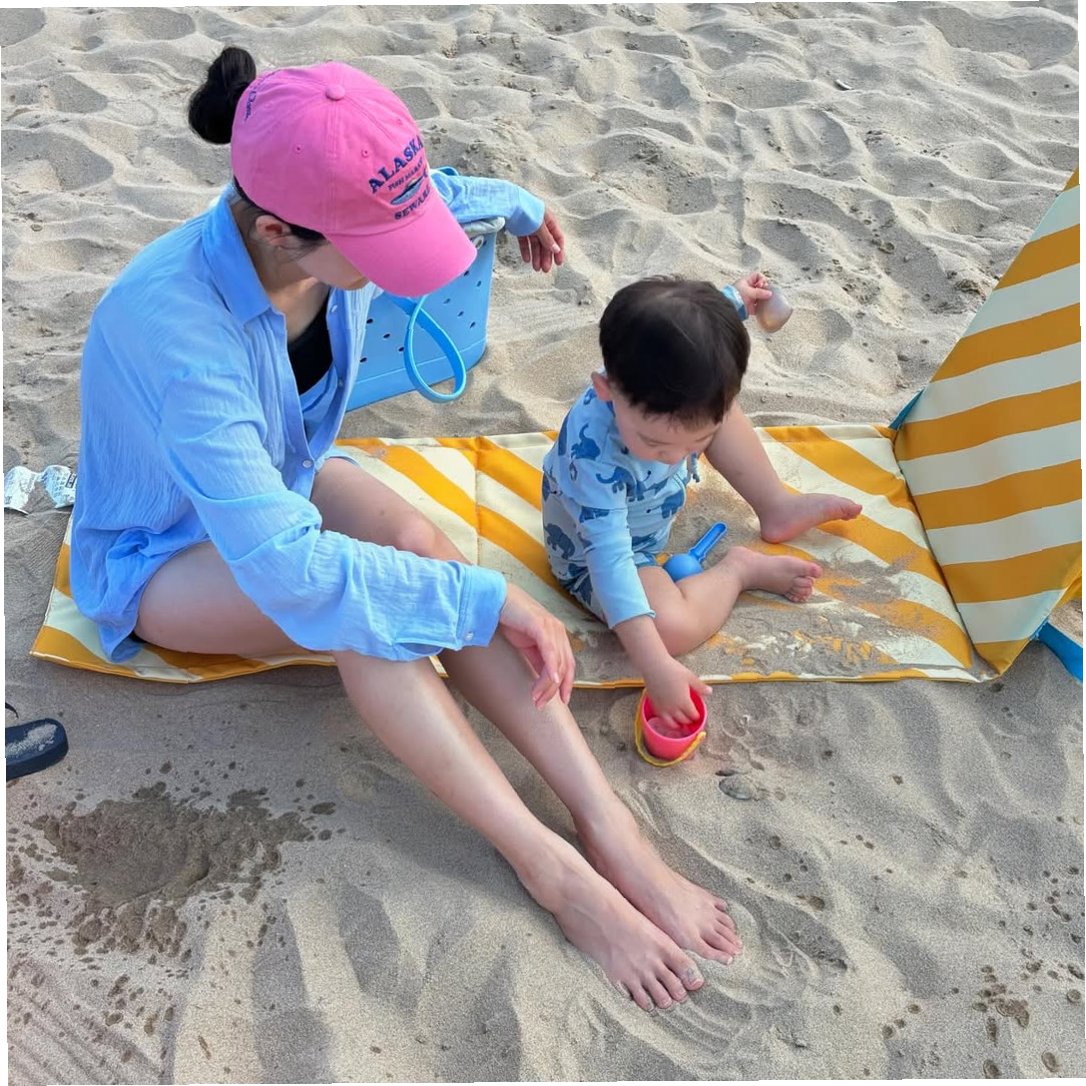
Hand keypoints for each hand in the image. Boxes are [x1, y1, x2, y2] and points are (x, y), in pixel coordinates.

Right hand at [497, 584, 574, 707]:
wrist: (497, 600)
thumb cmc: (511, 619)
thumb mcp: (527, 644)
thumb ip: (538, 659)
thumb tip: (544, 679)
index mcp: (557, 635)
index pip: (568, 664)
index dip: (566, 684)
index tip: (561, 700)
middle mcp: (558, 631)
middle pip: (564, 667)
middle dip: (553, 689)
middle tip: (540, 704)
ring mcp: (551, 627)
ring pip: (556, 662)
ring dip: (547, 684)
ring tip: (536, 697)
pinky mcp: (540, 625)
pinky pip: (549, 650)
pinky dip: (551, 667)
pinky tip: (550, 680)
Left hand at [517, 206, 564, 272]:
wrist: (507, 203)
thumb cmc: (526, 210)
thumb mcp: (539, 226)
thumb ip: (547, 238)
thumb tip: (556, 249)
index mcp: (549, 220)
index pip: (557, 237)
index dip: (558, 250)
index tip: (558, 263)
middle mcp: (540, 223)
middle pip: (546, 243)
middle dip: (546, 257)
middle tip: (545, 269)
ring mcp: (530, 226)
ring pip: (535, 244)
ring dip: (536, 256)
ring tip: (536, 268)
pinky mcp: (519, 228)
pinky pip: (524, 242)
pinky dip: (526, 250)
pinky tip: (527, 259)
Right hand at [643, 657, 710, 727]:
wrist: (654, 666)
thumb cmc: (672, 670)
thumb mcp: (690, 677)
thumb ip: (700, 686)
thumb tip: (709, 692)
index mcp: (684, 702)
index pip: (693, 715)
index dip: (696, 716)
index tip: (698, 715)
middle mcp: (673, 708)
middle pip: (683, 720)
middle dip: (688, 721)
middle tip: (690, 719)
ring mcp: (663, 707)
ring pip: (670, 722)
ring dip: (676, 724)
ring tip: (679, 725)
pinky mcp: (654, 704)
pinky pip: (660, 716)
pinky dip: (665, 719)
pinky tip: (666, 717)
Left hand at [734, 271, 772, 316]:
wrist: (730, 308)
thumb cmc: (737, 296)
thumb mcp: (749, 292)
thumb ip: (760, 292)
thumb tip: (770, 294)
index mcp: (746, 282)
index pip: (757, 276)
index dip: (761, 279)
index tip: (762, 285)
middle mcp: (748, 289)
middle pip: (760, 286)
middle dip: (764, 289)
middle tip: (766, 292)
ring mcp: (749, 298)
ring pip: (760, 296)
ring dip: (763, 298)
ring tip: (766, 300)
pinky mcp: (750, 307)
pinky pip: (758, 306)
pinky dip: (761, 306)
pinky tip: (763, 307)